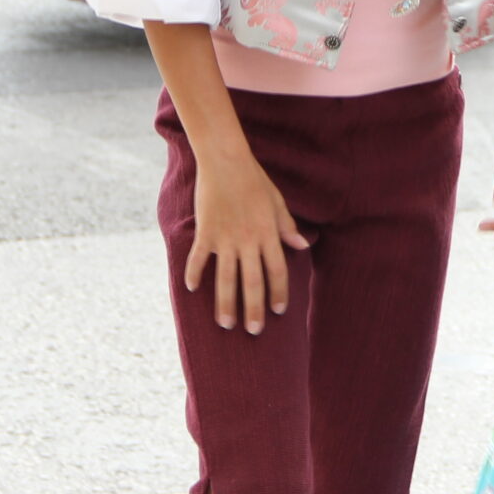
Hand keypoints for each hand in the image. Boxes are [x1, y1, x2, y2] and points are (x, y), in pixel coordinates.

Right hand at [185, 154, 310, 331]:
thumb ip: (287, 226)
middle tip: (253, 331)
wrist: (226, 162)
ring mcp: (225, 238)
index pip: (277, 271)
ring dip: (226, 303)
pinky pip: (198, 259)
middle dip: (254, 308)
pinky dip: (193, 274)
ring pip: (226, 278)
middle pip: (253, 282)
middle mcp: (248, 240)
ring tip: (226, 324)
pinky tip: (191, 290)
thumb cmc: (255, 181)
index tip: (277, 311)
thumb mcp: (277, 202)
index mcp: (268, 233)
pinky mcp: (205, 232)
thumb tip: (302, 246)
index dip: (278, 292)